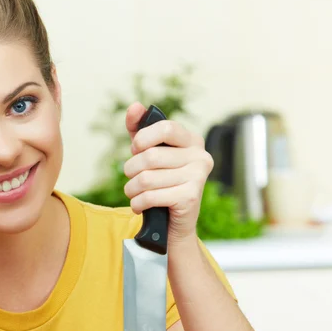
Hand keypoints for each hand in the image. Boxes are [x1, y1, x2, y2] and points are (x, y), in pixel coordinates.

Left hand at [123, 102, 213, 243]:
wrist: (174, 224)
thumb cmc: (161, 184)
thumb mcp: (148, 154)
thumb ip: (139, 130)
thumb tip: (134, 106)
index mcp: (192, 141)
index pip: (165, 127)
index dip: (143, 138)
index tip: (135, 149)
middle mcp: (201, 156)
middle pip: (151, 156)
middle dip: (131, 168)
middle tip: (130, 177)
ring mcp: (198, 177)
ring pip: (147, 178)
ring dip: (132, 189)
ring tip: (133, 193)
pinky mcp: (190, 197)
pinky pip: (151, 196)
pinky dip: (138, 203)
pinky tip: (139, 206)